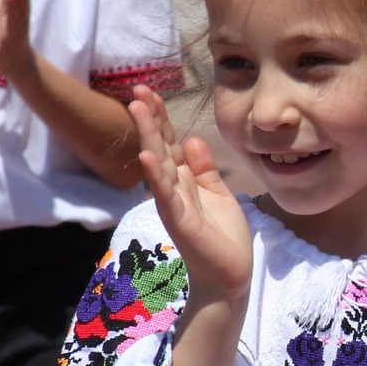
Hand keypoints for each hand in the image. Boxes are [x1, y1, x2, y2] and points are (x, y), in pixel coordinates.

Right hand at [130, 85, 254, 305]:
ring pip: (158, 163)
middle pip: (160, 145)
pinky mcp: (179, 220)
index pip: (170, 142)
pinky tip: (147, 156)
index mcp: (185, 179)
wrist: (229, 276)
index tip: (150, 91)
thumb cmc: (224, 237)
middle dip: (149, 117)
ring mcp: (174, 203)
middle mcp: (174, 187)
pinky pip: (165, 194)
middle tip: (137, 89)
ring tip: (137, 109)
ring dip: (147, 135)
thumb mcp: (218, 194)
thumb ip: (205, 169)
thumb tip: (191, 138)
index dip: (161, 116)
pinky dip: (155, 175)